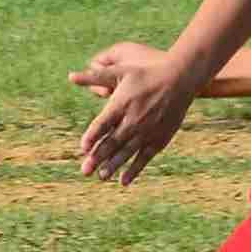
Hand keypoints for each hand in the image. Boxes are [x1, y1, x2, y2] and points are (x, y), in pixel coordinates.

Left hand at [73, 42, 196, 186]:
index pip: (102, 124)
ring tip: (101, 177)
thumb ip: (95, 77)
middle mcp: (133, 120)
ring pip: (126, 152)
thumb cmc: (147, 73)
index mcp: (122, 104)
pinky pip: (144, 158)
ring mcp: (147, 131)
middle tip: (85, 171)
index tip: (83, 148)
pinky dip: (134, 170)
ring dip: (113, 166)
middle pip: (112, 142)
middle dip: (97, 157)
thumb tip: (70, 77)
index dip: (92, 137)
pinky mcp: (159, 138)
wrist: (180, 78)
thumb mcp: (121, 70)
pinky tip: (123, 181)